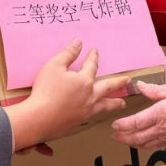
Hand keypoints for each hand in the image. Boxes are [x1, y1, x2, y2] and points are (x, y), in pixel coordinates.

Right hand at [6, 39, 128, 150]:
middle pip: (108, 87)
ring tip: (122, 103)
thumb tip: (78, 42)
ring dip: (115, 103)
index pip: (92, 66)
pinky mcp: (78, 123)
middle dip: (119, 82)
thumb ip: (68, 53)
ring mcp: (85, 111)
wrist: (38, 119)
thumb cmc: (45, 91)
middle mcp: (89, 96)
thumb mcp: (54, 66)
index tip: (95, 51)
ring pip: (105, 106)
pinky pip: (94, 116)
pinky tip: (98, 114)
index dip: (93, 57)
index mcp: (84, 81)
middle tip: (128, 80)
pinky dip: (100, 113)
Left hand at [111, 82, 165, 148]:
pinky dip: (144, 145)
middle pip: (138, 137)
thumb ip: (155, 90)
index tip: (115, 125)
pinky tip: (140, 143)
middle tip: (115, 135)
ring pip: (145, 144)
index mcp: (162, 112)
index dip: (124, 125)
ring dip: (132, 143)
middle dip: (124, 138)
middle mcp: (163, 127)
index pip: (138, 122)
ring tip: (124, 139)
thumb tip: (140, 85)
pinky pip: (154, 146)